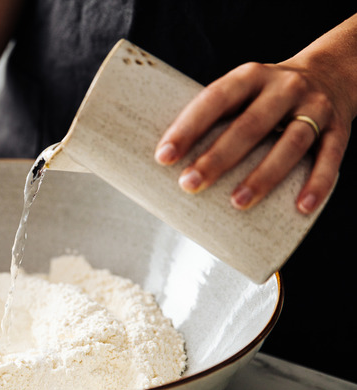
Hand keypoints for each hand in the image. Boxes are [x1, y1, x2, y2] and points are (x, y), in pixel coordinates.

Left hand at [155, 59, 352, 213]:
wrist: (333, 71)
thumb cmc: (268, 94)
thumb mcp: (243, 90)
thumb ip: (215, 116)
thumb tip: (168, 159)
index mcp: (250, 76)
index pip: (214, 99)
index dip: (188, 128)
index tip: (164, 156)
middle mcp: (283, 87)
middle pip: (250, 125)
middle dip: (218, 157)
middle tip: (190, 184)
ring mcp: (314, 107)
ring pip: (290, 143)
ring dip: (263, 176)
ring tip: (238, 202)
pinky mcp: (339, 128)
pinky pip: (330, 157)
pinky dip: (317, 183)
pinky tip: (301, 206)